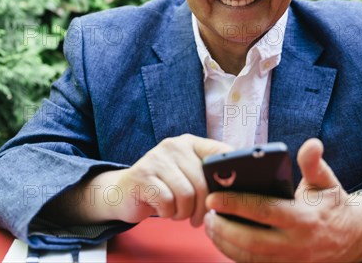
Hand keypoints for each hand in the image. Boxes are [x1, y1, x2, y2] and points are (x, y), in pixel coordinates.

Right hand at [111, 134, 231, 225]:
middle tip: (198, 218)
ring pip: (186, 194)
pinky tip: (164, 210)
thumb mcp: (186, 175)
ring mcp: (156, 158)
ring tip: (178, 213)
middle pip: (202, 181)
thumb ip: (207, 176)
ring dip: (184, 212)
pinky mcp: (142, 175)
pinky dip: (168, 213)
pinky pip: (167, 202)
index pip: (218, 152)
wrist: (124, 192)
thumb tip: (236, 188)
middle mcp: (173, 145)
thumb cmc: (163, 187)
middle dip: (203, 207)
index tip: (229, 193)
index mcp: (189, 142)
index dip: (229, 174)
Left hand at [203, 138, 361, 261]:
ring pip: (249, 257)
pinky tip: (222, 239)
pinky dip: (234, 254)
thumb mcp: (327, 182)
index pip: (264, 211)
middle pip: (252, 241)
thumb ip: (314, 164)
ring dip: (224, 243)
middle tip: (206, 214)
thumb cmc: (334, 205)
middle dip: (224, 229)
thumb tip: (312, 143)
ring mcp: (291, 261)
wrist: (357, 240)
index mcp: (304, 218)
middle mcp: (297, 244)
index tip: (212, 197)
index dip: (235, 205)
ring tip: (209, 225)